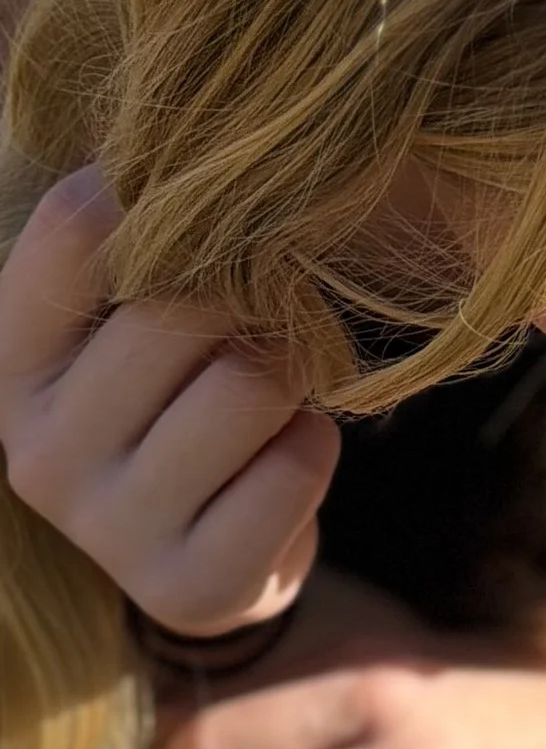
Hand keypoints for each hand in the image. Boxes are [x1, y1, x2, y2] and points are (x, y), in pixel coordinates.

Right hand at [0, 167, 335, 630]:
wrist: (215, 553)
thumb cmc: (179, 405)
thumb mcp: (131, 319)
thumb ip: (136, 244)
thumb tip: (147, 161)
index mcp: (10, 370)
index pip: (70, 231)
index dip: (148, 203)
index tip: (182, 208)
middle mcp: (37, 453)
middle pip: (181, 309)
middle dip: (247, 306)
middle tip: (252, 330)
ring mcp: (110, 529)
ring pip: (249, 384)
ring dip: (288, 377)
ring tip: (266, 399)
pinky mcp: (192, 587)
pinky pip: (297, 464)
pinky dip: (312, 446)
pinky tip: (279, 464)